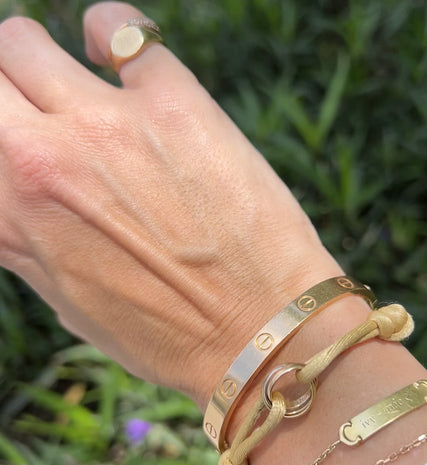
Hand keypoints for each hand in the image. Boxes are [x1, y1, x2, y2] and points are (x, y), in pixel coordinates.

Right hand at [0, 2, 339, 407]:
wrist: (260, 331)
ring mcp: (105, 126)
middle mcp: (40, 164)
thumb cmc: (171, 333)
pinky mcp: (174, 103)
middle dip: (4, 86)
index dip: (0, 133)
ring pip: (24, 40)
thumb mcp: (74, 302)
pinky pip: (119, 29)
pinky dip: (111, 33)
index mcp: (9, 223)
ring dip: (43, 58)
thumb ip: (31, 240)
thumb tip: (22, 195)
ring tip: (79, 82)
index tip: (15, 132)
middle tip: (33, 102)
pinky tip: (124, 60)